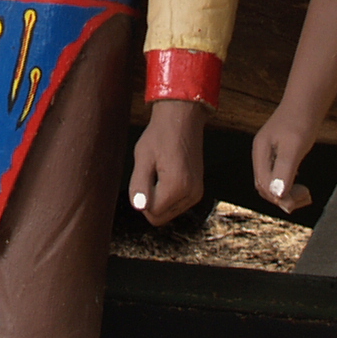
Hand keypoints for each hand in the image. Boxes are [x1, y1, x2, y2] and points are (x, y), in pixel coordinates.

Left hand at [126, 98, 206, 225]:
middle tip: (150, 174)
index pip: (152, 213)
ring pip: (168, 212)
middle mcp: (191, 194)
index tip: (143, 175)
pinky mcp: (197, 190)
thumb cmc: (159, 135)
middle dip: (150, 201)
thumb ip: (139, 186)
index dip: (141, 198)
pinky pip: (176, 205)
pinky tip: (167, 174)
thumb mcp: (142, 157)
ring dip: (159, 198)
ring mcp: (196, 193)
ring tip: (160, 172)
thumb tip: (139, 207)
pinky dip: (167, 195)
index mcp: (177, 187)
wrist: (182, 119)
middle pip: (160, 217)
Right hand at [250, 109, 316, 214]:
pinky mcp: (276, 154)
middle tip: (306, 196)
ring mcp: (267, 154)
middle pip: (265, 187)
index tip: (302, 195)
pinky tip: (300, 185)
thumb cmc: (300, 121)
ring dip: (287, 194)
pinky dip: (288, 186)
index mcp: (260, 153)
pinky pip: (277, 177)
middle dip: (284, 197)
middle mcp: (261, 155)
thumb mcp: (294, 147)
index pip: (265, 185)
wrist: (305, 102)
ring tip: (306, 193)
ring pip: (271, 184)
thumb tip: (277, 195)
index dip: (282, 197)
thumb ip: (284, 170)